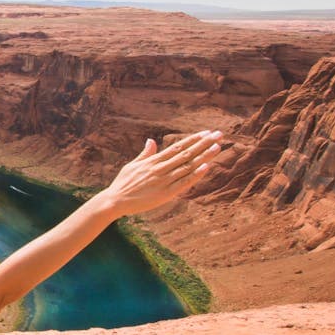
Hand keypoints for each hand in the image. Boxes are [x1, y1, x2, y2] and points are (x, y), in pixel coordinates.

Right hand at [98, 130, 223, 217]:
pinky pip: (184, 182)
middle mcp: (161, 168)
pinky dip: (195, 175)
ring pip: (188, 166)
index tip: (206, 133)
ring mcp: (164, 181)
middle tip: (218, 134)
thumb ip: (145, 154)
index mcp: (153, 161)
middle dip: (204, 144)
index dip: (193, 140)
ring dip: (204, 156)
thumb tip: (151, 141)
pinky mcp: (166, 194)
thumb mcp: (132, 165)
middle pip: (186, 153)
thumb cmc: (123, 183)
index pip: (177, 147)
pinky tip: (206, 167)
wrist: (115, 201)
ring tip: (217, 146)